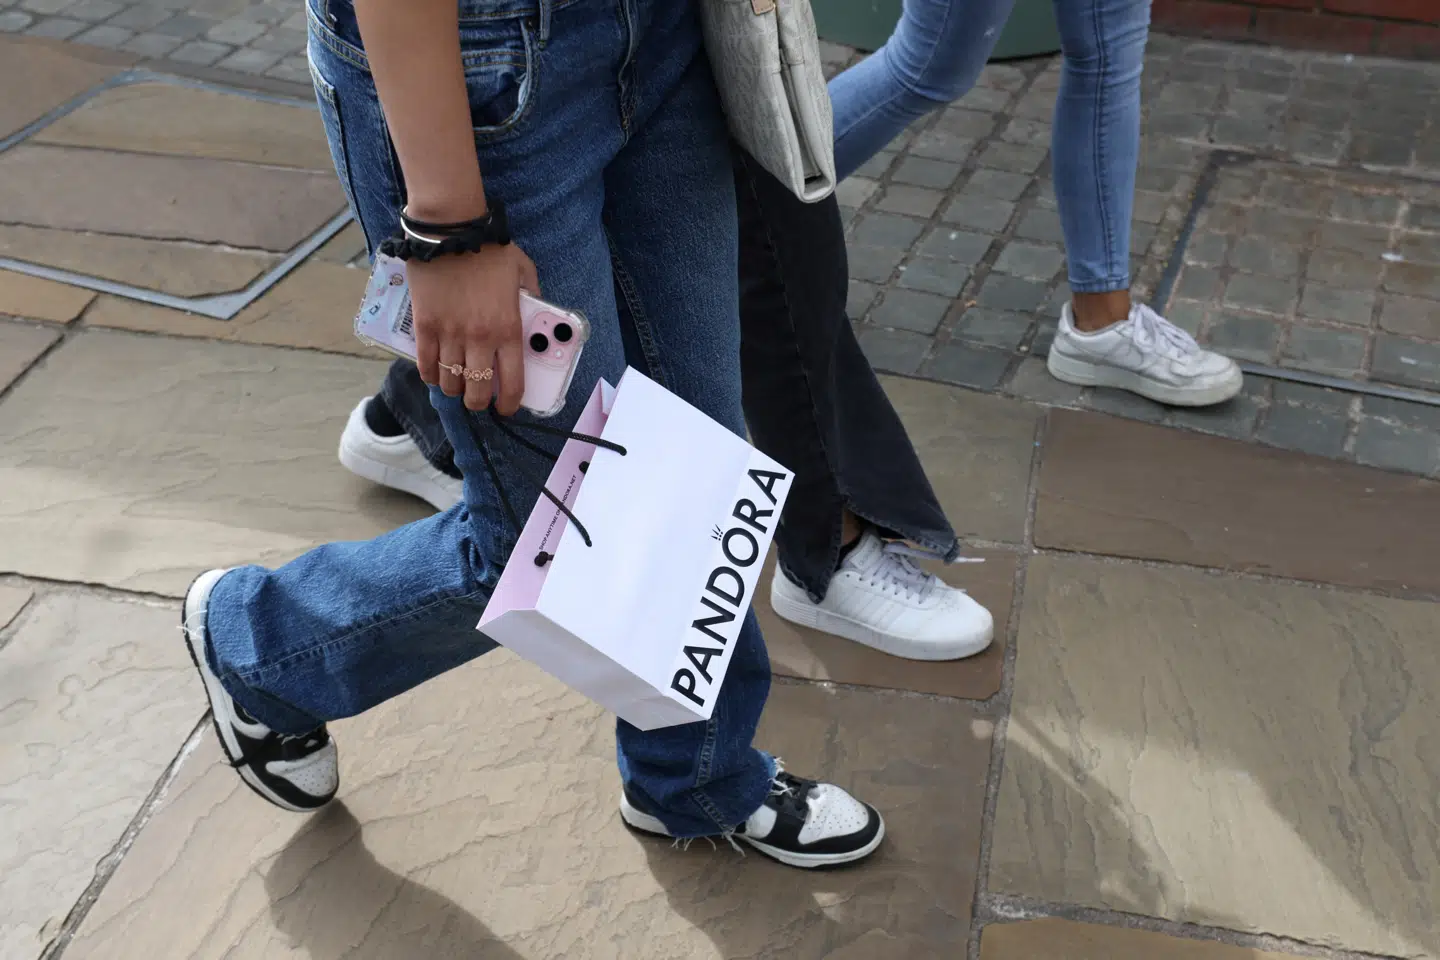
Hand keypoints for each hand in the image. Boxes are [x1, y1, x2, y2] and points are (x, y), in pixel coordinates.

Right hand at [409, 244, 538, 415]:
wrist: (451, 230)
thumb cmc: (489, 249)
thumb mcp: (523, 271)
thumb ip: (533, 294)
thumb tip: (536, 310)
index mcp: (507, 329)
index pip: (511, 383)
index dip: (509, 404)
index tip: (506, 408)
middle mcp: (479, 339)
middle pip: (476, 391)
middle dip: (478, 402)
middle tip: (478, 398)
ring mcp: (450, 334)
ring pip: (449, 382)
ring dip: (454, 390)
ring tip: (457, 385)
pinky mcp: (425, 326)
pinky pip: (426, 364)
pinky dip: (431, 375)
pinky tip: (435, 375)